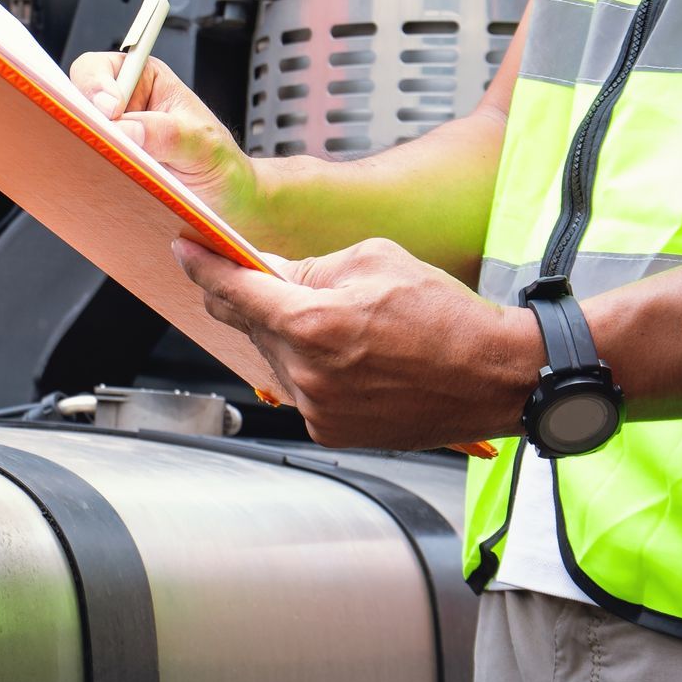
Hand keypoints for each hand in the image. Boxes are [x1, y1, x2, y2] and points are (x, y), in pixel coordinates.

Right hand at [69, 50, 259, 221]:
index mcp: (145, 81)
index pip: (99, 70)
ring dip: (87, 151)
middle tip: (101, 141)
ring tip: (111, 166)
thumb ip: (165, 133)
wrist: (227, 203)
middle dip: (83, 121)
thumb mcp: (201, 144)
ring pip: (78, 138)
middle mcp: (124, 107)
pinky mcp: (107, 168)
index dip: (95, 86)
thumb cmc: (220, 165)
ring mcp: (113, 140)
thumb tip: (125, 129)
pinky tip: (108, 184)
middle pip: (76, 103)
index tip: (110, 111)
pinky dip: (90, 175)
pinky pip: (85, 168)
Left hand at [172, 236, 539, 448]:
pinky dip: (308, 365)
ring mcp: (316, 407)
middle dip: (245, 295)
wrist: (494, 376)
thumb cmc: (447, 316)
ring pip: (273, 357)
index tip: (186, 251)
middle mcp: (306, 372)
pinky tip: (346, 354)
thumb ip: (310, 266)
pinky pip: (299, 387)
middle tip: (251, 273)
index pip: (234, 289)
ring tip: (334, 319)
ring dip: (284, 332)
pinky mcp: (330, 430)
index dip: (203, 266)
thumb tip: (269, 270)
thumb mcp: (374, 260)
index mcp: (312, 322)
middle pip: (248, 324)